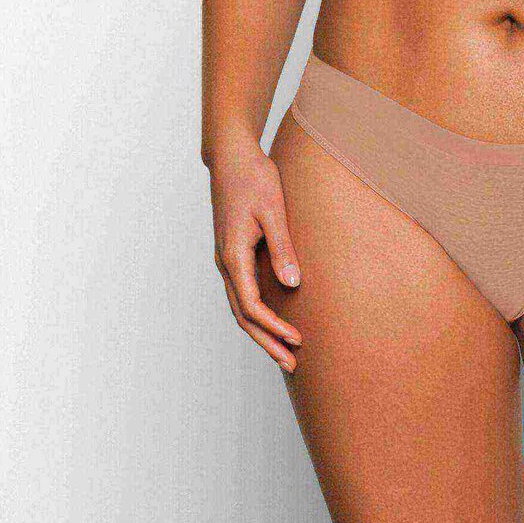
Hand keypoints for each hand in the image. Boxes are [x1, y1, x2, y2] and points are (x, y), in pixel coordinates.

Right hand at [209, 143, 302, 371]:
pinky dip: (259, 311)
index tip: (297, 341)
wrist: (232, 157)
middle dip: (266, 342)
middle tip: (292, 365)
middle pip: (243, 315)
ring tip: (286, 350)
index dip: (274, 328)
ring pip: (242, 305)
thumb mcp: (273, 211)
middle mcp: (226, 262)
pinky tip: (276, 318)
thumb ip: (282, 247)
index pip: (251, 305)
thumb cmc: (254, 179)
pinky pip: (245, 291)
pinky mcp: (234, 252)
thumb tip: (292, 285)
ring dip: (262, 330)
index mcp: (232, 255)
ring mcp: (228, 259)